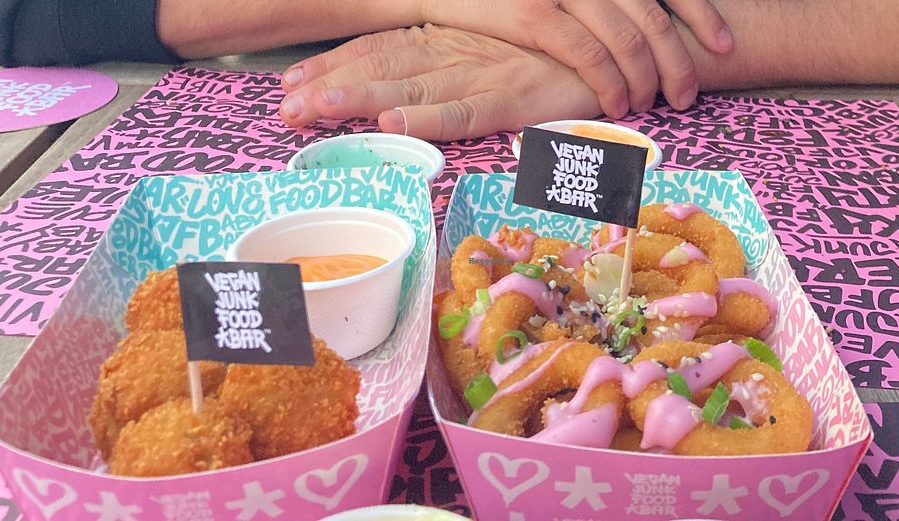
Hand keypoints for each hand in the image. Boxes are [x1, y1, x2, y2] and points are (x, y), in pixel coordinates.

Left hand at [279, 25, 600, 140]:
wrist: (613, 52)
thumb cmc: (547, 57)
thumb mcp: (489, 54)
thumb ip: (445, 69)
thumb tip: (397, 96)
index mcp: (447, 39)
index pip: (379, 48)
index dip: (333, 64)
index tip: (291, 82)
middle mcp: (456, 50)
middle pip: (381, 66)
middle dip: (329, 86)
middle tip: (285, 108)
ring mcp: (484, 71)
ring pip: (412, 86)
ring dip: (361, 99)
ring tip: (317, 111)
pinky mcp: (514, 96)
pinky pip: (467, 110)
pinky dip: (431, 117)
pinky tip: (397, 124)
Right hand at [419, 0, 732, 115]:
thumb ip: (604, 1)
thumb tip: (645, 26)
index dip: (702, 14)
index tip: (723, 46)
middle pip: (653, 15)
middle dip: (678, 60)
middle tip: (687, 94)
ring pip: (627, 38)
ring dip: (647, 79)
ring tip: (649, 105)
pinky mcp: (533, 13)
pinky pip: (589, 54)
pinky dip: (611, 83)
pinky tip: (617, 104)